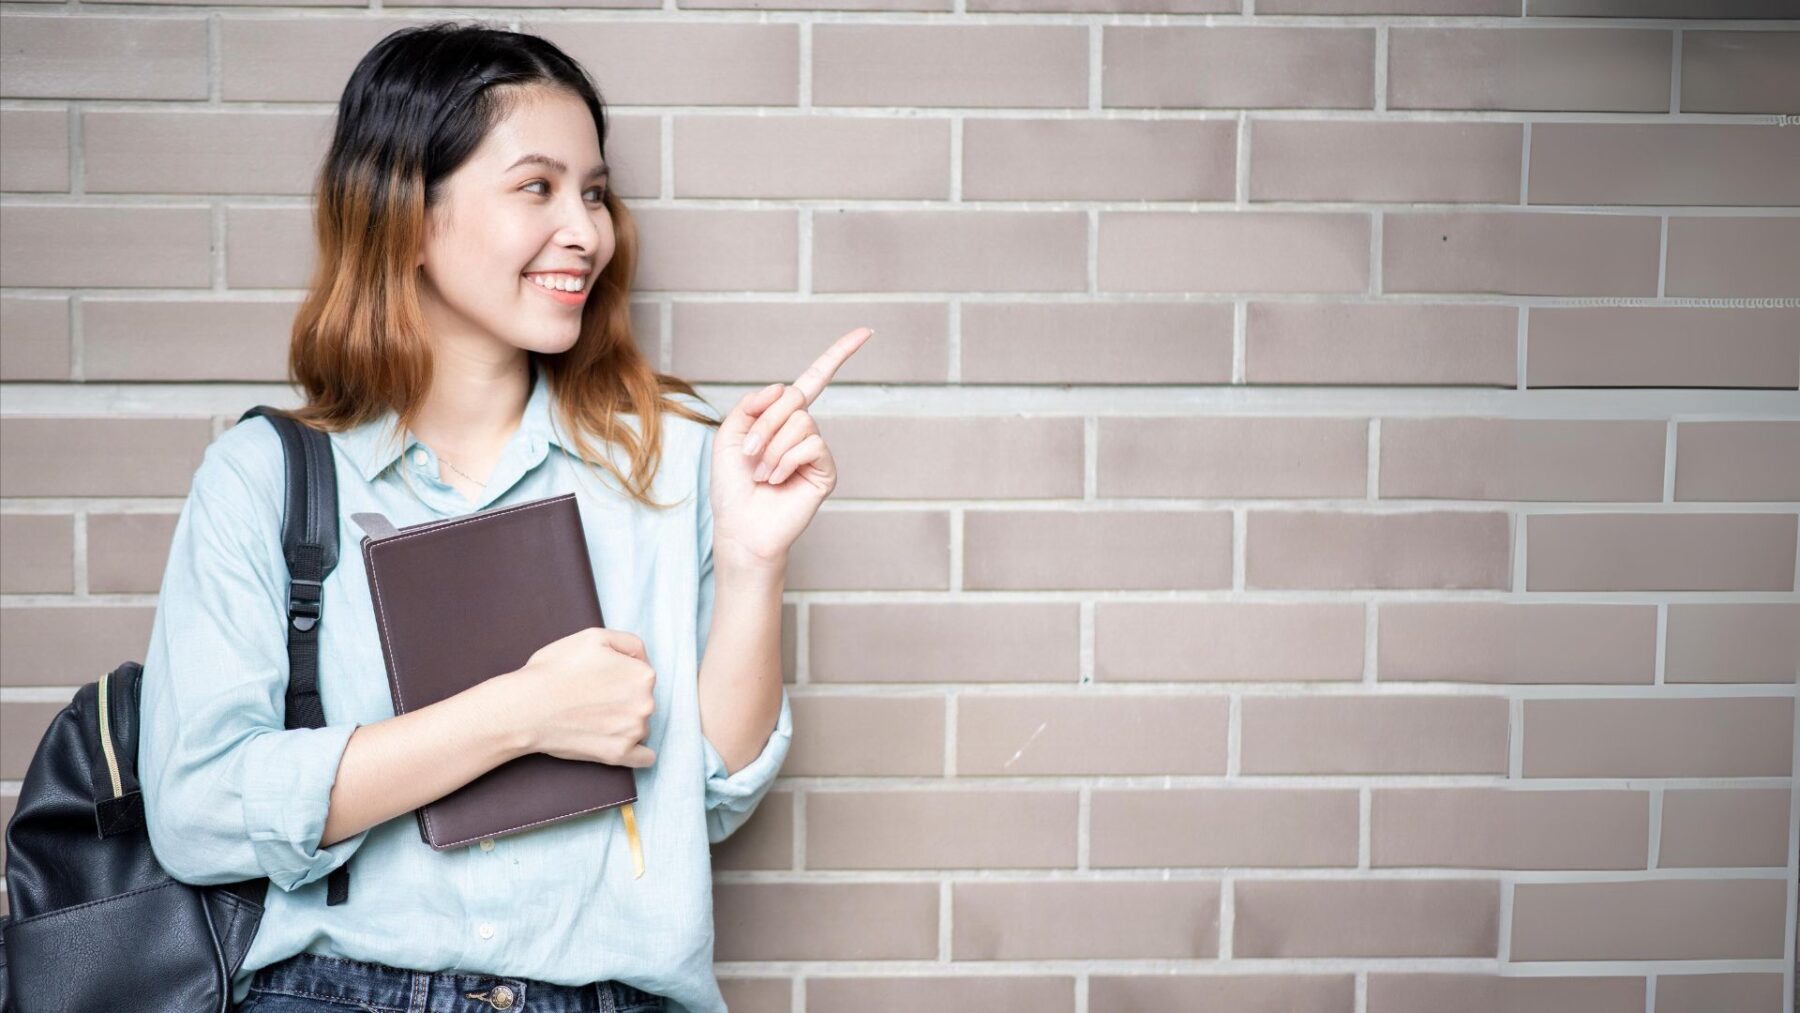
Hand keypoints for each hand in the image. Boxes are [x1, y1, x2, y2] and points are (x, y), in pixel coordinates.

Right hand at [504, 627, 657, 766]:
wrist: (526, 708)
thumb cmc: (555, 669)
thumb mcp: (595, 637)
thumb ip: (629, 643)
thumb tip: (642, 660)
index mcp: (643, 675)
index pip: (642, 673)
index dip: (619, 672)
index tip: (599, 677)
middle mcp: (646, 704)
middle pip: (642, 699)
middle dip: (623, 697)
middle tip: (592, 697)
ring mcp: (634, 732)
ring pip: (639, 725)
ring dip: (624, 722)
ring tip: (592, 717)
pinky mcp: (619, 755)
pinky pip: (645, 758)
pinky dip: (637, 752)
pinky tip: (621, 744)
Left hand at [711, 327, 872, 568]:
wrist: (740, 526)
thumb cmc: (732, 486)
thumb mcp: (730, 435)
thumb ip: (751, 404)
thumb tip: (785, 387)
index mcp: (781, 418)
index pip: (814, 380)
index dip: (838, 355)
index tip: (866, 332)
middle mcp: (803, 431)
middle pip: (793, 398)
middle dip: (764, 423)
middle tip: (749, 453)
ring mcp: (816, 451)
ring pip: (801, 422)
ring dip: (772, 447)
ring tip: (762, 473)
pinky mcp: (825, 471)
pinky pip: (812, 445)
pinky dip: (787, 460)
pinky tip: (777, 480)